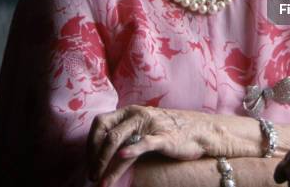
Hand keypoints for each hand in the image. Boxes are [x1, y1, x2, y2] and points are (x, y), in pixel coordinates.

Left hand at [87, 105, 219, 185]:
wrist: (199, 130)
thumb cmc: (169, 131)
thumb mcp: (144, 127)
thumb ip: (126, 133)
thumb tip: (102, 152)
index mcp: (130, 111)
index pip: (100, 123)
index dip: (90, 144)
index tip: (90, 163)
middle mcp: (137, 115)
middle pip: (107, 133)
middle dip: (95, 157)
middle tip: (92, 176)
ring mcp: (150, 125)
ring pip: (120, 141)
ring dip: (106, 163)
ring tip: (101, 182)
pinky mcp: (164, 138)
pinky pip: (144, 143)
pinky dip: (131, 150)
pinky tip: (122, 157)